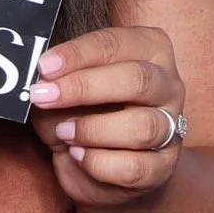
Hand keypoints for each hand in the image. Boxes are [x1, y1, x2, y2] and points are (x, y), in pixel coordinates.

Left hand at [27, 25, 187, 207]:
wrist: (110, 169)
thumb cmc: (89, 114)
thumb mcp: (69, 92)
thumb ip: (59, 84)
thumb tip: (42, 85)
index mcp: (150, 49)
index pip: (116, 43)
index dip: (78, 54)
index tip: (45, 67)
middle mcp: (168, 84)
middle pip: (137, 79)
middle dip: (85, 87)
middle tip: (45, 96)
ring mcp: (171, 126)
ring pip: (141, 127)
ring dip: (92, 130)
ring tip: (63, 132)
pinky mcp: (163, 166)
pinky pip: (134, 167)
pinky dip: (98, 163)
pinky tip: (78, 156)